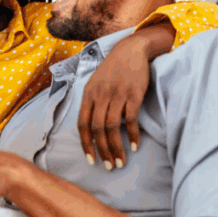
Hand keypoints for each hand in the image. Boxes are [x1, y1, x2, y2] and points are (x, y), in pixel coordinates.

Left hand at [78, 20, 174, 169]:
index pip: (82, 124)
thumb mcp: (95, 83)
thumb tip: (90, 130)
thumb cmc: (112, 70)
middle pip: (98, 129)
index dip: (86, 144)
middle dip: (103, 151)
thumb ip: (91, 103)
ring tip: (121, 161)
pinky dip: (132, 135)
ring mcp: (117, 95)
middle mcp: (101, 96)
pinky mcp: (134, 94)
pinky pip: (131, 119)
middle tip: (109, 166)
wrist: (131, 50)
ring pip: (113, 127)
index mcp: (88, 94)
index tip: (91, 159)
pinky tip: (135, 146)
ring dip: (117, 147)